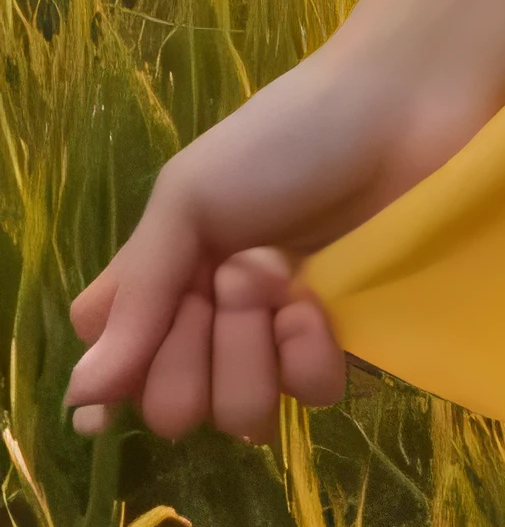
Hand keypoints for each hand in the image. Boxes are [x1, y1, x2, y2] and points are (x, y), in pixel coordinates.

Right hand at [64, 59, 486, 446]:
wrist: (399, 114)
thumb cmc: (282, 140)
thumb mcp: (188, 199)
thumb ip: (137, 296)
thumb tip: (83, 398)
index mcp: (162, 281)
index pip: (113, 370)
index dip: (125, 372)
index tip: (148, 348)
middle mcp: (212, 322)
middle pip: (173, 403)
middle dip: (197, 351)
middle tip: (230, 277)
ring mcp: (277, 339)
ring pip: (240, 413)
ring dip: (253, 351)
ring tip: (281, 281)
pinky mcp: (342, 345)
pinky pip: (308, 398)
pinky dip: (308, 355)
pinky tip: (319, 304)